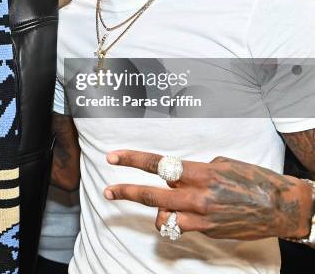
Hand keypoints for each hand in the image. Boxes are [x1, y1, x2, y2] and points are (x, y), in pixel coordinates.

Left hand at [104, 150, 312, 240]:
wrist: (281, 207)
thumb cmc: (252, 179)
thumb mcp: (221, 164)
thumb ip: (193, 170)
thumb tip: (174, 175)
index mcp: (201, 173)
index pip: (158, 164)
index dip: (132, 159)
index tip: (113, 157)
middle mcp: (198, 196)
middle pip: (152, 194)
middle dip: (126, 192)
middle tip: (108, 190)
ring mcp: (202, 217)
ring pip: (162, 217)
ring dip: (156, 211)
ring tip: (161, 206)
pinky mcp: (208, 232)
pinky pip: (180, 227)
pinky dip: (175, 220)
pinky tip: (181, 215)